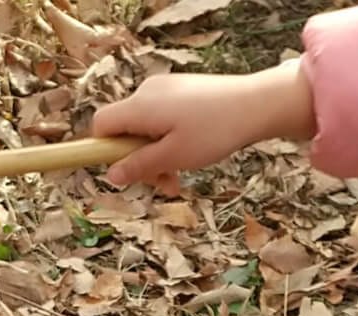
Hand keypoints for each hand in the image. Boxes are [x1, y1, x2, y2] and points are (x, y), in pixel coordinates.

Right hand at [90, 62, 315, 187]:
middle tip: (163, 184)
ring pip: (146, 127)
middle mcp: (147, 92)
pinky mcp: (182, 90)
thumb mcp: (174, 157)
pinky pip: (163, 118)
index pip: (101, 125)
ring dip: (157, 155)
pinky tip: (192, 155)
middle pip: (125, 129)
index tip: (123, 171)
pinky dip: (170, 140)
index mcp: (139, 107)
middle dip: (139, 159)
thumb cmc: (215, 131)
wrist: (257, 104)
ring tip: (180, 178)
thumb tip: (111, 175)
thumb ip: (140, 166)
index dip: (104, 150)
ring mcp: (166, 89)